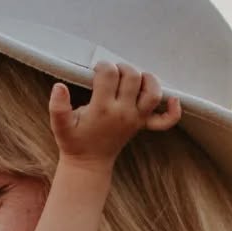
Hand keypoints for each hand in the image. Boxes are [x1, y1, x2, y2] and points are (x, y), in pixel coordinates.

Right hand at [48, 61, 181, 166]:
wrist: (88, 164)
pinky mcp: (142, 125)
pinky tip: (174, 99)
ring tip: (134, 78)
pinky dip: (173, 110)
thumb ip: (57, 107)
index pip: (109, 74)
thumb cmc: (74, 143)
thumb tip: (59, 87)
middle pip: (133, 77)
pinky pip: (165, 120)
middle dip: (122, 68)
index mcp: (102, 109)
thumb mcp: (60, 126)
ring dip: (147, 79)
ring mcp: (136, 119)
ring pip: (153, 93)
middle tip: (111, 73)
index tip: (95, 71)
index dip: (102, 66)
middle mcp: (123, 112)